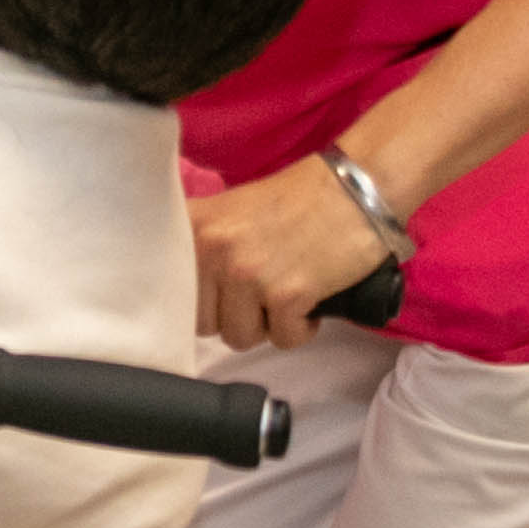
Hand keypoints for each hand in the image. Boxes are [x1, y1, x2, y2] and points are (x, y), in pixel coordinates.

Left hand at [187, 157, 396, 351]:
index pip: (171, 294)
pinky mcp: (285, 294)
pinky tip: (309, 298)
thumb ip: (204, 250)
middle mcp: (211, 249)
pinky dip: (301, 327)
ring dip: (267, 325)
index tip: (221, 298)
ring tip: (286, 293)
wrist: (357, 188)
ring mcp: (246, 273)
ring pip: (239, 337)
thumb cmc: (298, 201)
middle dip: (235, 316)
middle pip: (204, 324)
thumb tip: (188, 302)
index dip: (201, 303)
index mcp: (192, 227)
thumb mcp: (231, 214)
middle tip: (262, 292)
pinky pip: (283, 339)